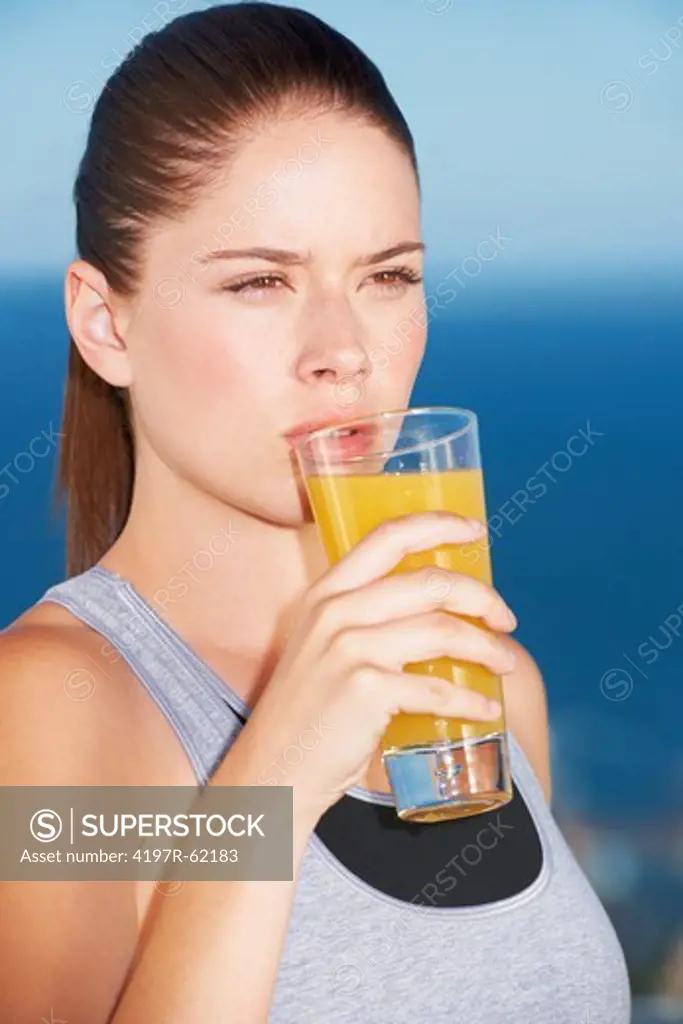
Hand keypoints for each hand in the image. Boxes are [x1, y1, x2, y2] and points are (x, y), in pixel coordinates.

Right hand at [242, 511, 517, 823]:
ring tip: (506, 663)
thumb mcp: (321, 647)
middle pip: (430, 583)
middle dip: (481, 597)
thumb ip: (362, 620)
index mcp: (326, 592)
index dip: (438, 525)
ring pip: (443, 630)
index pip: (388, 536)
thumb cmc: (306, 713)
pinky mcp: (366, 689)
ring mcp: (350, 649)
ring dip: (487, 647)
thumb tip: (434, 610)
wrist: (274, 771)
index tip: (475, 531)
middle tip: (506, 619)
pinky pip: (438, 687)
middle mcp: (336, 611)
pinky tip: (487, 707)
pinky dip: (472, 699)